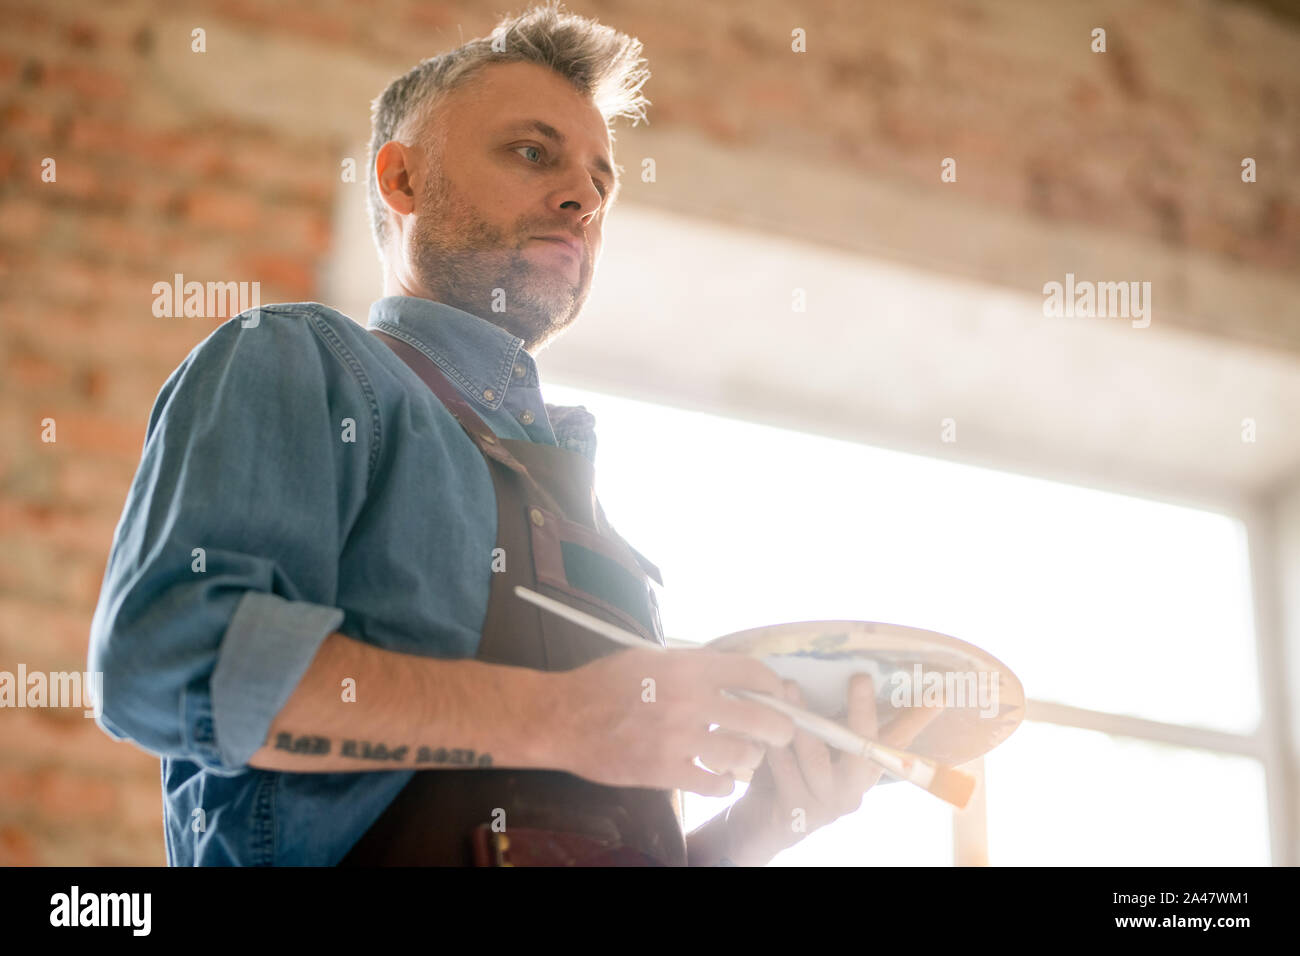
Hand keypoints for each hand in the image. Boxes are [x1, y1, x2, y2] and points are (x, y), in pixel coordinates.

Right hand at [553, 648, 795, 795]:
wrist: (562, 718)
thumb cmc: (604, 684)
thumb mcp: (650, 658)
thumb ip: (692, 665)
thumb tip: (732, 672)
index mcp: (687, 667)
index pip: (752, 672)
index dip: (773, 685)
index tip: (777, 694)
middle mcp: (689, 701)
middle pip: (762, 718)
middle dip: (780, 728)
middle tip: (779, 733)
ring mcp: (678, 739)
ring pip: (743, 755)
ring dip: (750, 758)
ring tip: (744, 756)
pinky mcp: (665, 771)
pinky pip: (716, 784)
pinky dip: (724, 784)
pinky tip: (719, 777)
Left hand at [719, 674, 944, 864]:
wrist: (760, 822)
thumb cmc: (790, 770)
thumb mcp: (816, 743)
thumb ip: (829, 717)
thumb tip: (837, 665)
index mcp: (863, 770)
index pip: (897, 741)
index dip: (918, 718)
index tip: (941, 692)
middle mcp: (853, 789)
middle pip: (866, 751)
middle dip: (862, 712)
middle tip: (861, 678)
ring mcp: (826, 804)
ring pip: (816, 760)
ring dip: (802, 722)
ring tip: (789, 687)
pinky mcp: (796, 815)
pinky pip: (784, 773)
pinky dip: (774, 748)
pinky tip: (763, 727)